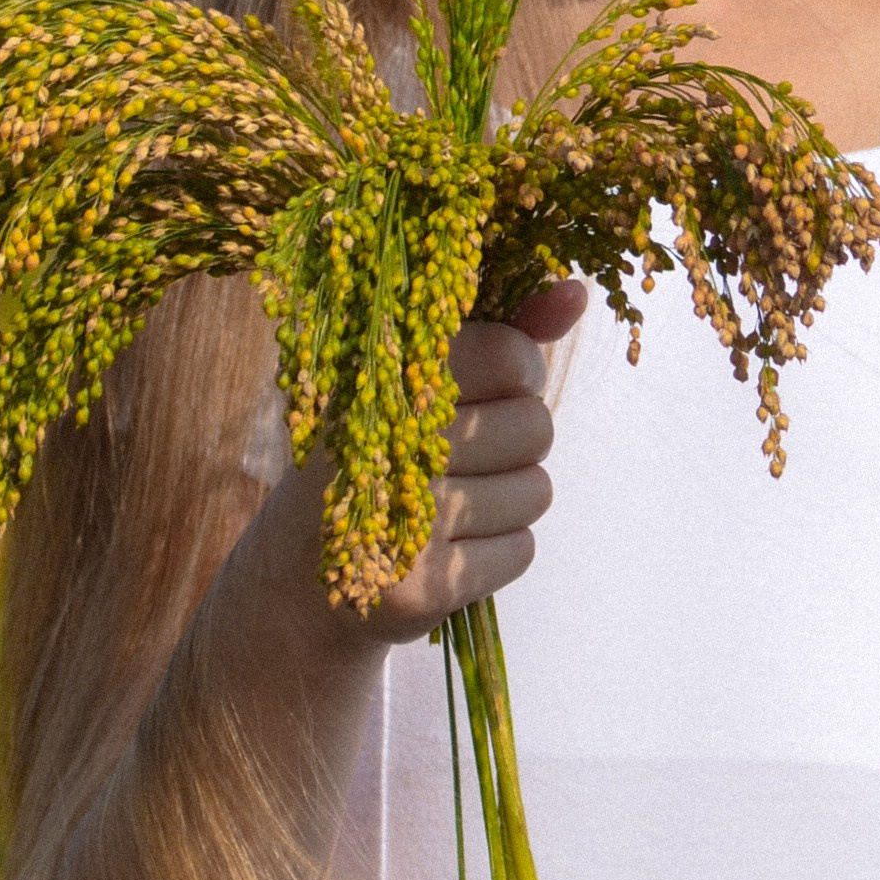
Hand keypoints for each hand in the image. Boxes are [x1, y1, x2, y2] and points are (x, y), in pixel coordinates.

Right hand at [358, 274, 587, 642]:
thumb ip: (501, 332)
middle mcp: (388, 442)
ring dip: (510, 498)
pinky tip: (449, 547)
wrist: (302, 577)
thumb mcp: (422, 382)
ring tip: (453, 502)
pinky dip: (499, 550)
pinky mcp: (420, 587)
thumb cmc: (382, 454)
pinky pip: (522, 550)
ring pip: (536, 491)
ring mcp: (402, 519)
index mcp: (382, 376)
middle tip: (464, 454)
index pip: (508, 356)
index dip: (521, 372)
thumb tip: (577, 292)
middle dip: (516, 442)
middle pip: (535, 427)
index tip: (492, 388)